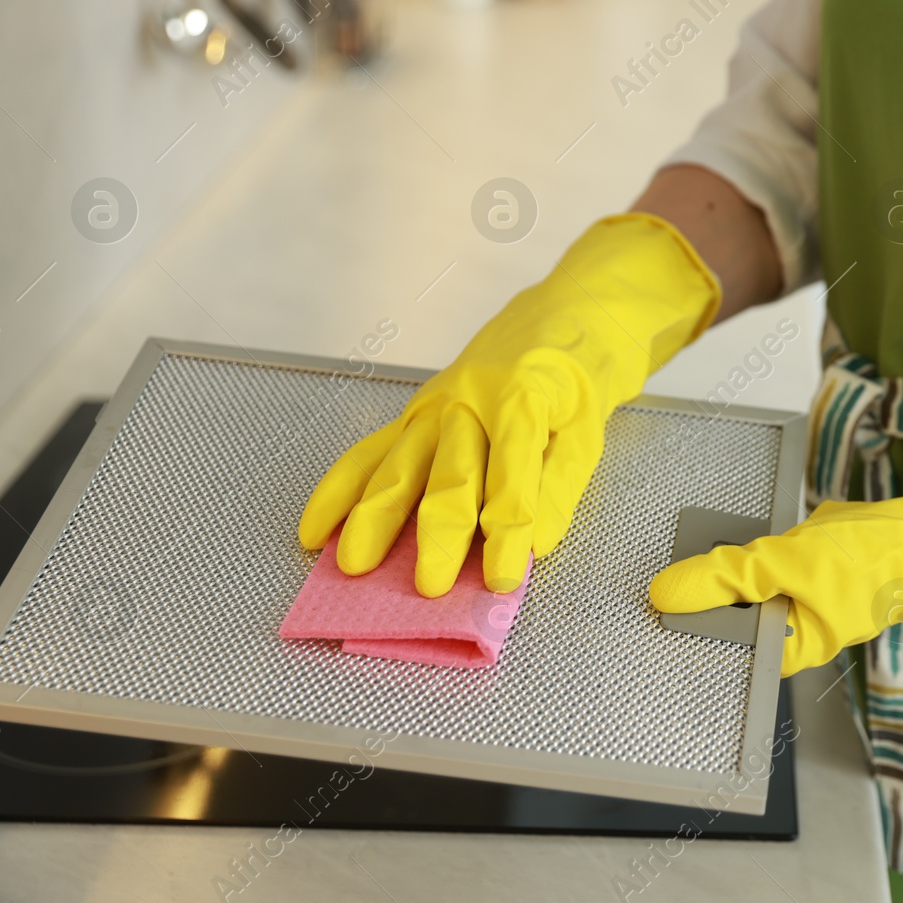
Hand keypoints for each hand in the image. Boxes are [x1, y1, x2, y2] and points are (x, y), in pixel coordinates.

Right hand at [298, 214, 719, 594]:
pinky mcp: (412, 415)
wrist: (557, 318)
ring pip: (398, 465)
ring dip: (374, 517)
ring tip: (354, 564)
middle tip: (428, 584)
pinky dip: (339, 493)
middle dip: (437, 533)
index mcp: (522, 398)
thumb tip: (533, 544)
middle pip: (449, 473)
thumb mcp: (587, 431)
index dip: (506, 531)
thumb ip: (559, 488)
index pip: (512, 475)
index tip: (500, 578)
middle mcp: (468, 400)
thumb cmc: (575, 379)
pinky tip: (316, 531)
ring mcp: (432, 406)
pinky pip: (369, 454)